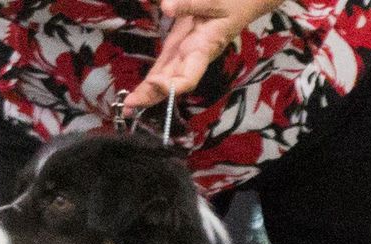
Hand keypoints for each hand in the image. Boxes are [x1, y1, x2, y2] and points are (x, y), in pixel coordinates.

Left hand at [124, 0, 285, 108]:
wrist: (242, 3)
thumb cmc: (232, 2)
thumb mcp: (214, 1)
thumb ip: (190, 3)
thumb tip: (166, 6)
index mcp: (204, 49)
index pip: (188, 77)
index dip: (172, 85)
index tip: (155, 83)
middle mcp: (193, 57)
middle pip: (171, 83)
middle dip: (151, 96)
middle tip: (128, 106)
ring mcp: (186, 54)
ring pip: (166, 78)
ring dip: (148, 92)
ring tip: (128, 105)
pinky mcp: (180, 47)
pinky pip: (165, 67)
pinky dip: (152, 80)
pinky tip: (140, 91)